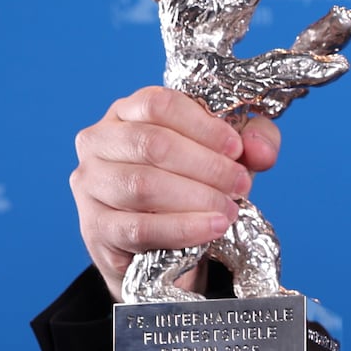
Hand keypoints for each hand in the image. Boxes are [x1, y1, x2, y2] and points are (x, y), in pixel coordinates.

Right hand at [70, 86, 281, 299]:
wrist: (160, 246)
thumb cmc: (192, 185)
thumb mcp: (227, 155)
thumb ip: (253, 140)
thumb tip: (259, 149)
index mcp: (128, 111)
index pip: (159, 104)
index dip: (204, 126)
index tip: (237, 149)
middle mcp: (99, 140)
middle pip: (153, 144)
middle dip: (207, 166)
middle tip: (241, 185)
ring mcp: (91, 183)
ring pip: (143, 185)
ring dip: (197, 198)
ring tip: (230, 210)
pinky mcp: (95, 226)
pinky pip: (139, 227)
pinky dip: (182, 228)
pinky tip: (213, 228)